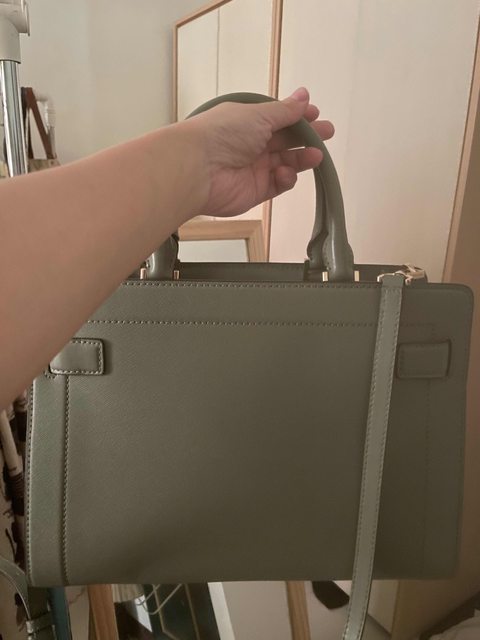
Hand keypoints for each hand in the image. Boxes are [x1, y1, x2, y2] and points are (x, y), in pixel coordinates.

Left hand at [184, 87, 333, 217]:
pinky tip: (285, 172)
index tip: (315, 114)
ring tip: (316, 155)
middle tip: (327, 133)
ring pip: (285, 162)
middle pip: (285, 140)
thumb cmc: (225, 132)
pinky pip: (277, 184)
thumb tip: (305, 95)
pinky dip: (285, 178)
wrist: (199, 168)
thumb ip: (285, 111)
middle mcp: (251, 143)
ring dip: (301, 158)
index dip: (298, 116)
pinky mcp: (255, 191)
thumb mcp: (259, 115)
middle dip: (307, 136)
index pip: (278, 117)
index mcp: (248, 120)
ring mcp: (254, 168)